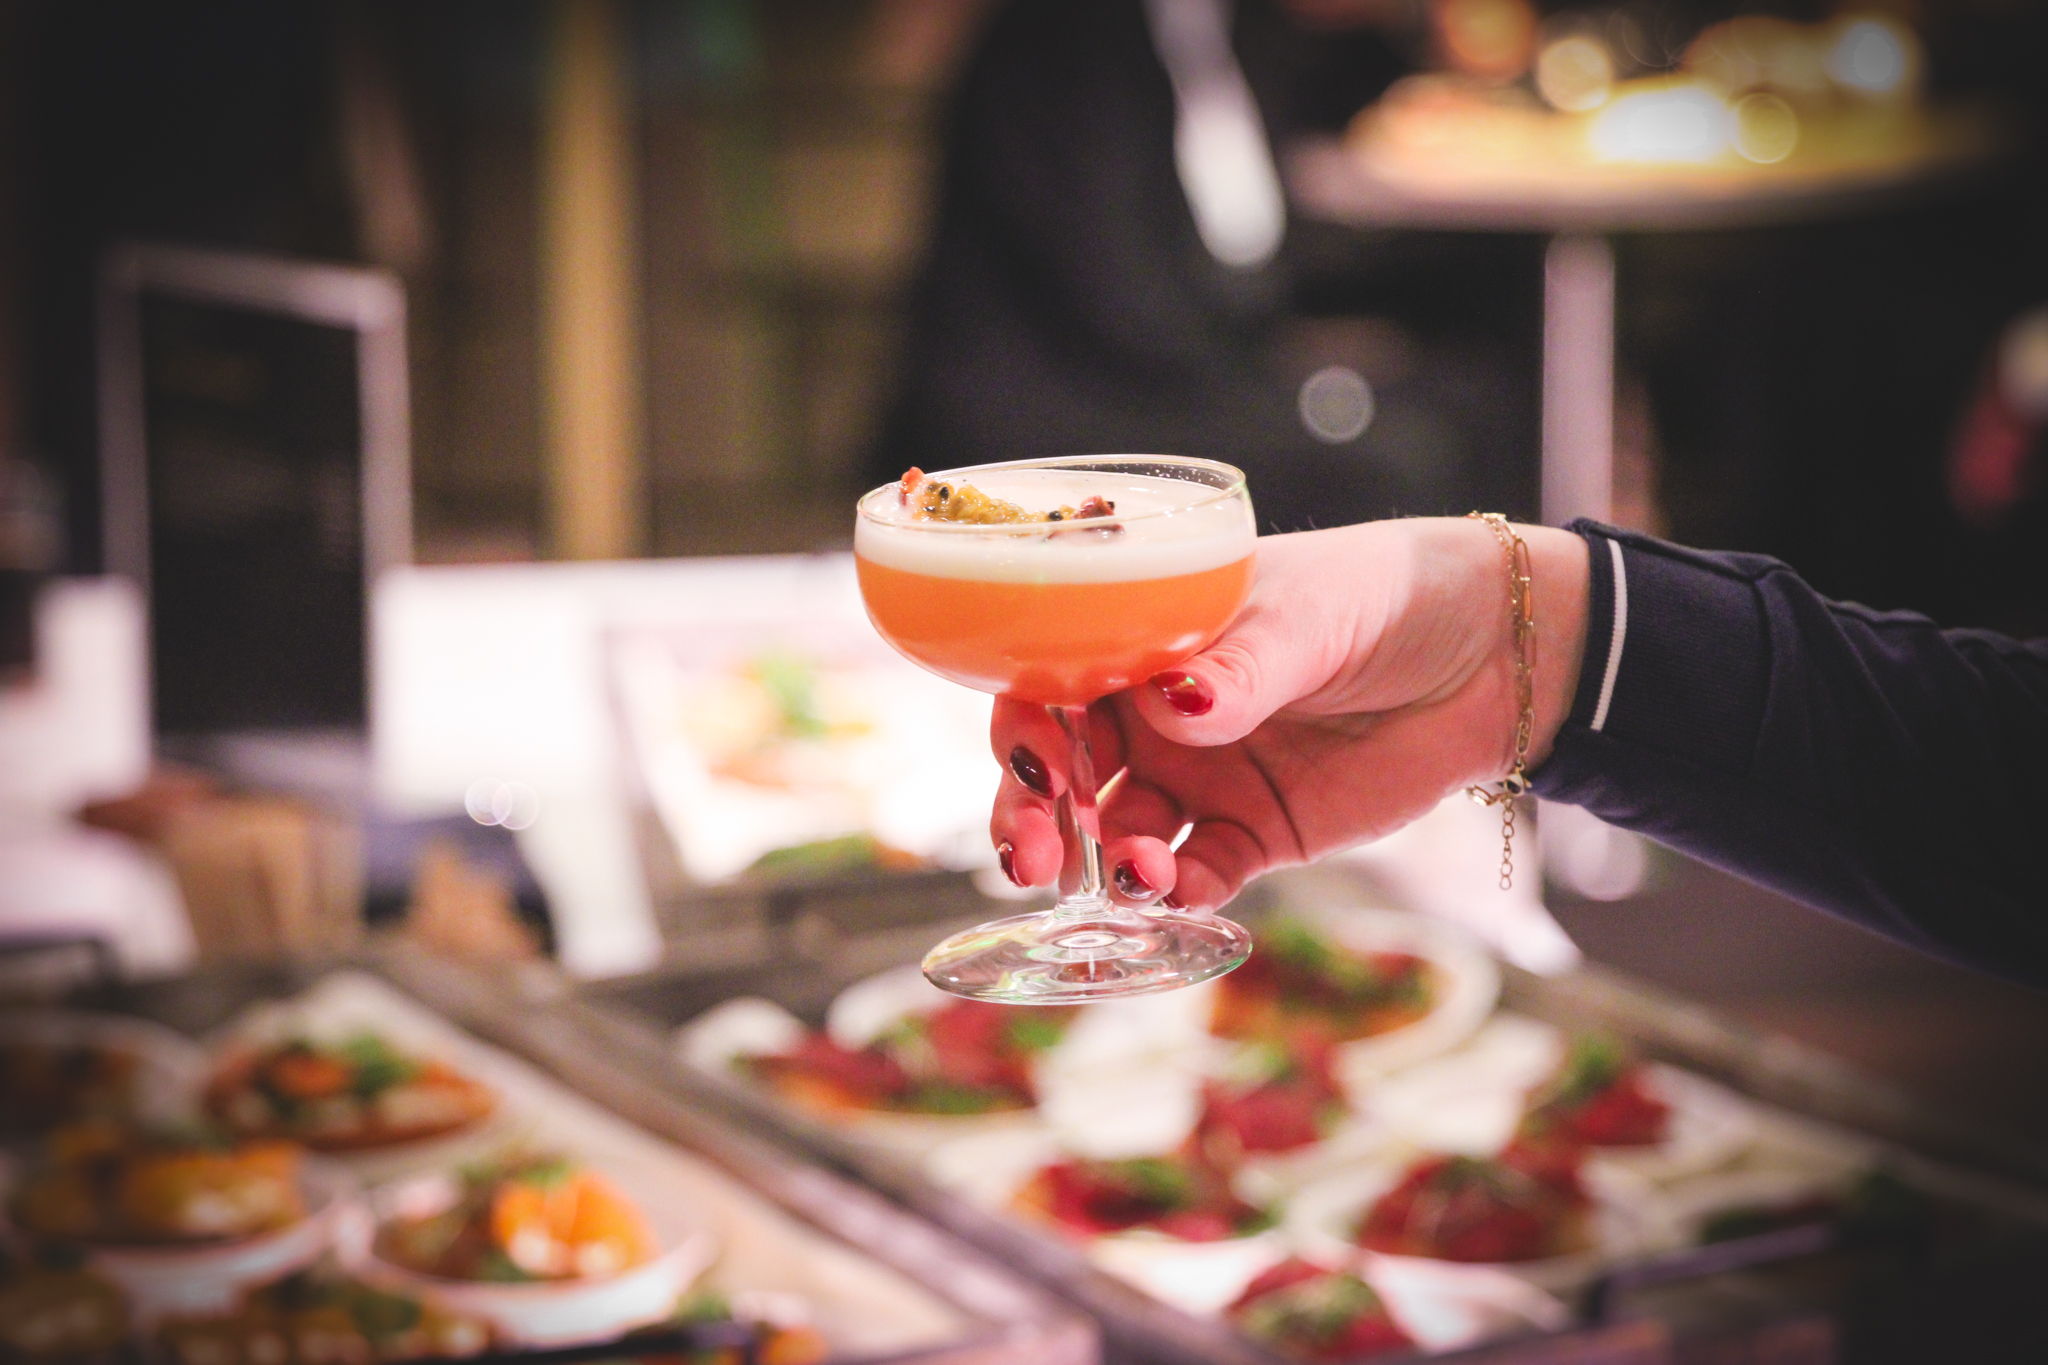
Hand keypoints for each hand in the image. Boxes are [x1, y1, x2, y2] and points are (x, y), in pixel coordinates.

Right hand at [989, 517, 1589, 909]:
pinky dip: (1178, 898)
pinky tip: (1177, 900)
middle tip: (1035, 859)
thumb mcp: (1309, 613)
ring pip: (1120, 835)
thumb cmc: (1382, 594)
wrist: (1490, 653)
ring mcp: (1201, 780)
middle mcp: (1154, 715)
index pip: (1046, 684)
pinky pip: (1198, 876)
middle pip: (1062, 776)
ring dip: (1111, 863)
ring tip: (1138, 875)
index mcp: (1142, 642)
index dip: (1022, 729)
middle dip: (1035, 818)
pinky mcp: (1256, 835)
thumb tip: (1173, 705)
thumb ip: (1244, 665)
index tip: (1038, 765)